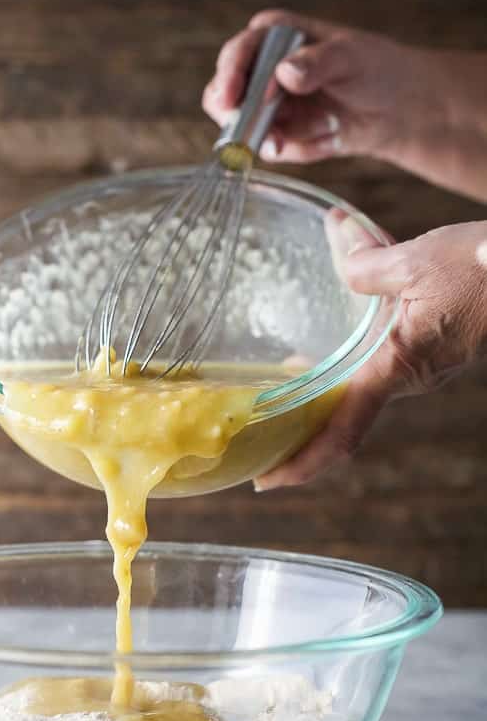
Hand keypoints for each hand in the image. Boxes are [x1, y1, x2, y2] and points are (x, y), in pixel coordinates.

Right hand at [203, 9, 486, 200]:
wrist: (395, 108)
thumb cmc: (376, 69)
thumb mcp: (350, 58)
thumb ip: (317, 62)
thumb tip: (285, 73)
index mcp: (274, 38)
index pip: (238, 53)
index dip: (229, 76)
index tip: (231, 100)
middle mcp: (261, 71)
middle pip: (223, 95)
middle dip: (236, 117)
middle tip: (254, 131)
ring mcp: (265, 106)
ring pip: (242, 129)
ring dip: (271, 138)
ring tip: (312, 132)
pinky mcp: (277, 135)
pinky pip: (271, 149)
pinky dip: (294, 149)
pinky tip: (326, 138)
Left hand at [254, 217, 486, 490]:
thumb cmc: (482, 267)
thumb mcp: (414, 260)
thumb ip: (367, 261)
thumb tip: (338, 239)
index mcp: (397, 367)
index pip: (342, 430)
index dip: (302, 462)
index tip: (265, 481)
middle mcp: (409, 379)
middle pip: (345, 415)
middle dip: (302, 420)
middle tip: (256, 424)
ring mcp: (423, 369)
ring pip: (362, 386)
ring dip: (325, 384)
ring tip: (288, 367)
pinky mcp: (432, 353)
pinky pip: (381, 367)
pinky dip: (350, 362)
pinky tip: (328, 340)